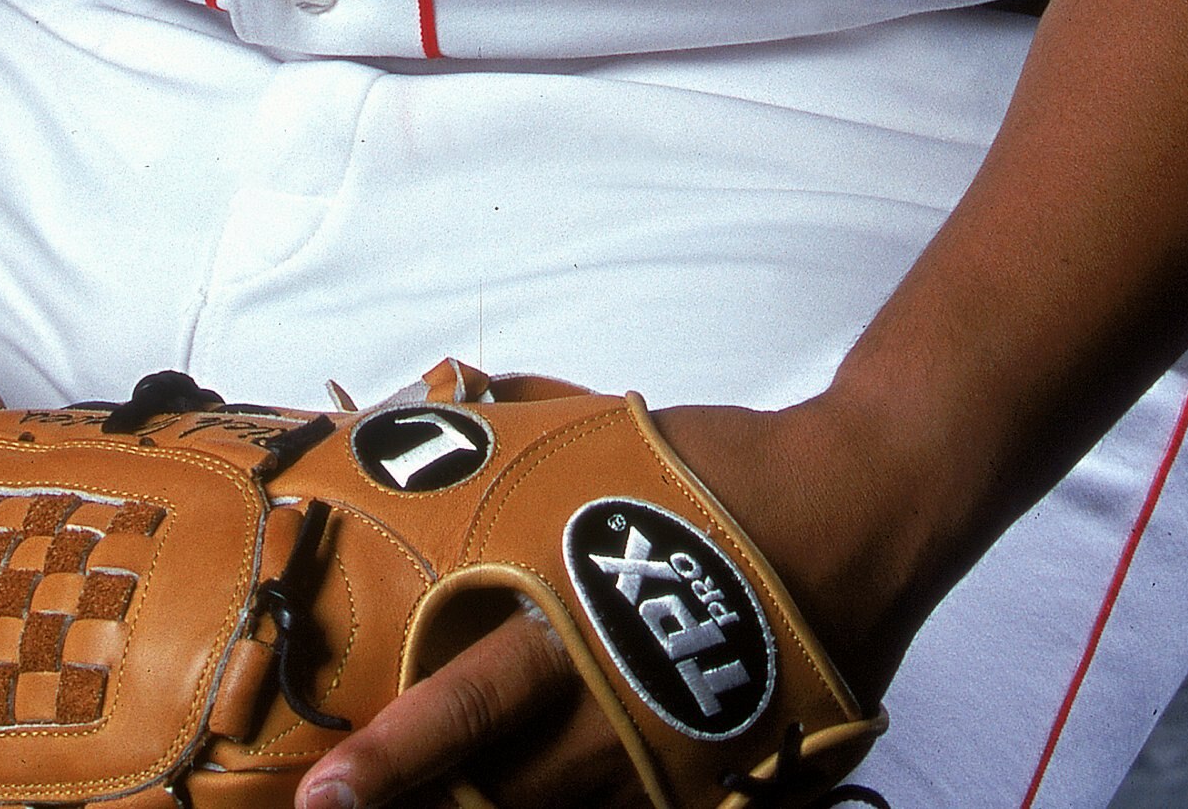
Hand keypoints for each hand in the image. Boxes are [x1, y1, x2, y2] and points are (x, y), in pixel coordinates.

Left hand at [294, 395, 925, 808]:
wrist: (863, 506)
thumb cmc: (722, 470)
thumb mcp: (601, 443)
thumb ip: (509, 449)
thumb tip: (429, 416)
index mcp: (578, 619)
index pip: (463, 704)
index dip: (388, 760)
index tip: (324, 797)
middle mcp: (619, 711)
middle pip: (501, 796)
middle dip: (425, 807)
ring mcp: (674, 768)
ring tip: (442, 808)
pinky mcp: (722, 791)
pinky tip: (559, 804)